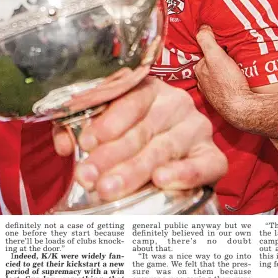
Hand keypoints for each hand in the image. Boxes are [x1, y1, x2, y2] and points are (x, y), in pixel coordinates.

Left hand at [53, 76, 227, 201]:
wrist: (170, 165)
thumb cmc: (130, 143)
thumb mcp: (103, 131)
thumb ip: (80, 131)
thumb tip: (64, 141)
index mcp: (150, 90)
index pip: (131, 100)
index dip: (108, 121)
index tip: (86, 143)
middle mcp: (176, 104)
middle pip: (143, 129)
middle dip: (111, 155)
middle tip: (88, 176)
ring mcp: (197, 129)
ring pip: (165, 149)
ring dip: (135, 170)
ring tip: (110, 188)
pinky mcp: (213, 156)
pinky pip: (205, 164)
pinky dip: (185, 173)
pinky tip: (162, 180)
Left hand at [194, 25, 252, 117]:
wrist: (242, 108)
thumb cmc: (228, 83)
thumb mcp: (216, 56)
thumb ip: (207, 41)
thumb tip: (203, 27)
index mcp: (200, 71)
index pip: (204, 52)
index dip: (214, 46)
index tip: (224, 42)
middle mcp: (204, 82)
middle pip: (212, 64)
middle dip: (220, 58)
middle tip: (233, 52)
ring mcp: (214, 92)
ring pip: (219, 75)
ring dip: (227, 69)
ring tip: (238, 64)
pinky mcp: (226, 99)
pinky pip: (227, 85)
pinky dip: (232, 80)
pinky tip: (240, 78)